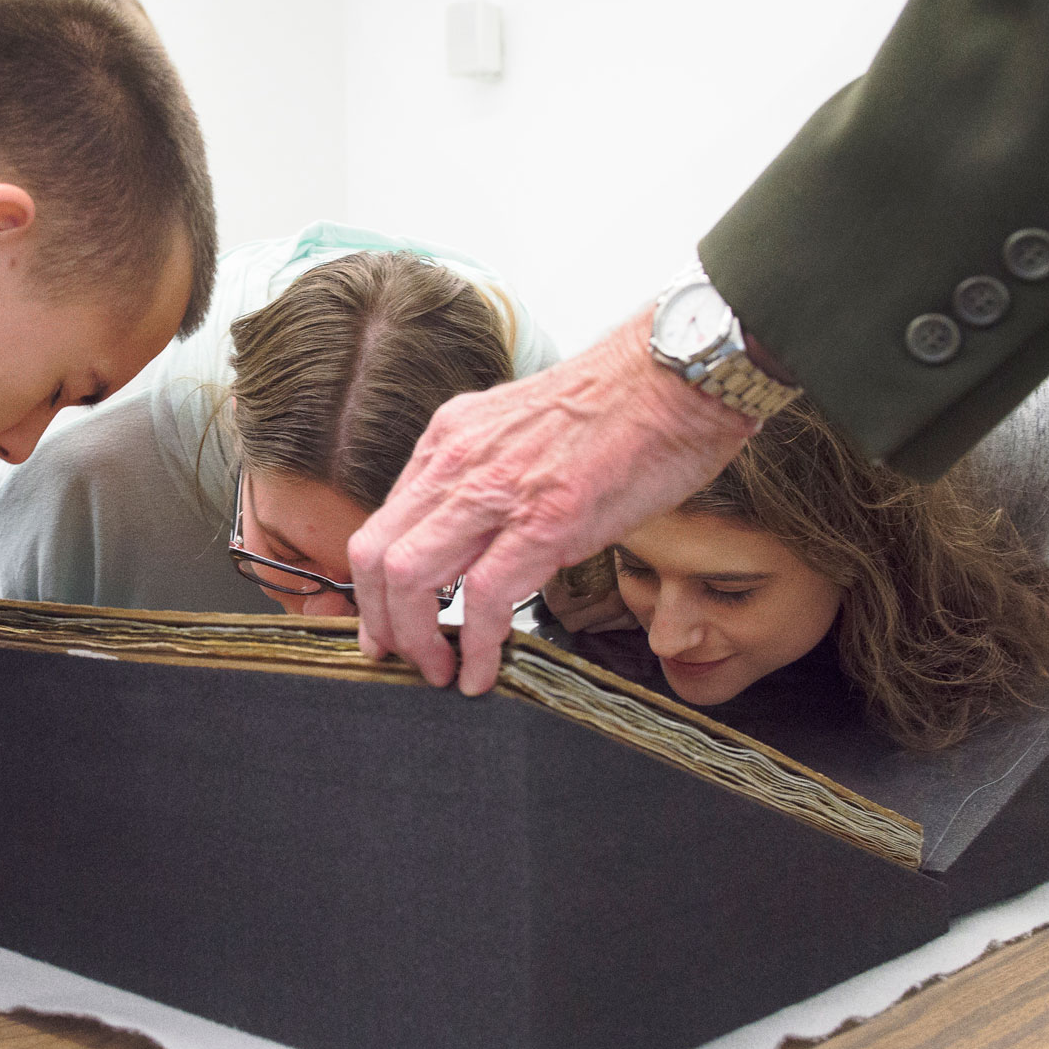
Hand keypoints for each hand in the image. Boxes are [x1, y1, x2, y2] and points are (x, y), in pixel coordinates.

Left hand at [350, 307, 753, 693]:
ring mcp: (498, 491)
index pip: (382, 523)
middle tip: (398, 658)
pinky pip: (481, 597)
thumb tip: (473, 533)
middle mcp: (458, 461)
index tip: (384, 622)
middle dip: (379, 621)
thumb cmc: (619, 404)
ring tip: (438, 673)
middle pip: (376, 554)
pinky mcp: (546, 522)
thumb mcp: (520, 428)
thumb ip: (485, 474)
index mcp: (450, 438)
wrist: (676, 375)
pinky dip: (473, 647)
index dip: (373, 586)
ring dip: (415, 640)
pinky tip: (481, 672)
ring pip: (410, 577)